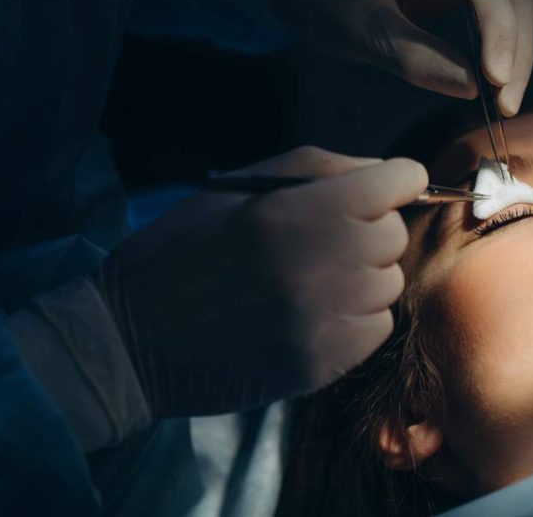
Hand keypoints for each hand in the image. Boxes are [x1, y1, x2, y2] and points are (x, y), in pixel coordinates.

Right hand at [95, 147, 426, 418]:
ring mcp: (328, 320)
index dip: (394, 180)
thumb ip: (317, 168)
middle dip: (370, 228)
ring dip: (363, 275)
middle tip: (324, 236)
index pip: (400, 181)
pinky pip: (376, 327)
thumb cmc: (179, 250)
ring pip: (389, 283)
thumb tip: (383, 171)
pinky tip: (313, 312)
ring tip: (312, 276)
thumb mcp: (234, 186)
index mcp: (298, 211)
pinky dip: (356, 317)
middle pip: (395, 234)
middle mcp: (324, 264)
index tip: (382, 186)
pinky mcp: (326, 365)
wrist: (131, 341)